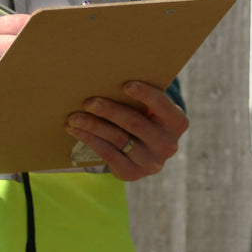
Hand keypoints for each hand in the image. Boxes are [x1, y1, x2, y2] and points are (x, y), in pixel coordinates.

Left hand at [65, 81, 189, 180]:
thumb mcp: (151, 108)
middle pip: (135, 123)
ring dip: (93, 126)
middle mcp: (168, 145)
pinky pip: (109, 154)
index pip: (162, 106)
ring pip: (118, 139)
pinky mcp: (133, 174)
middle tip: (88, 101)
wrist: (145, 150)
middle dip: (109, 110)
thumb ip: (140, 97)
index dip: (145, 95)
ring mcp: (151, 162)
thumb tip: (108, 78)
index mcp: (177, 122)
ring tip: (74, 117)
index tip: (125, 84)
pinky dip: (90, 140)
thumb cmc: (144, 116)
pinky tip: (76, 131)